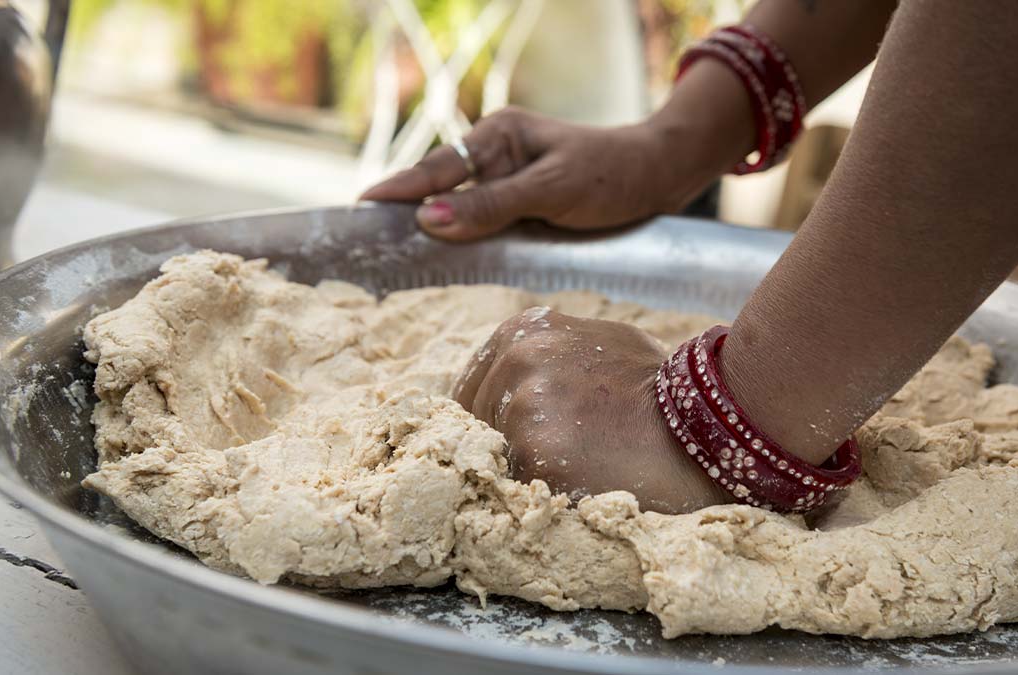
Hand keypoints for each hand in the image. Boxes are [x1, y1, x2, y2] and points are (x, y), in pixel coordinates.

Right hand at [360, 107, 698, 240]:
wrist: (659, 178)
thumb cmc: (610, 176)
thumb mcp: (549, 191)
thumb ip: (489, 208)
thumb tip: (426, 222)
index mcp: (498, 135)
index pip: (436, 168)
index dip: (397, 191)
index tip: (358, 209)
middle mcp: (497, 154)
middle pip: (440, 190)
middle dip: (407, 214)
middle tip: (364, 246)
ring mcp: (508, 180)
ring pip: (460, 211)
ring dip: (436, 233)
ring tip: (392, 256)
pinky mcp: (523, 204)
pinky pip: (483, 224)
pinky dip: (465, 240)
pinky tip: (445, 257)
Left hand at [454, 308, 726, 513]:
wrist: (705, 422)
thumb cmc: (660, 390)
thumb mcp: (600, 346)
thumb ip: (550, 358)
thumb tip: (518, 387)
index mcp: (522, 332)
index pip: (472, 392)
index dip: (494, 424)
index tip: (519, 445)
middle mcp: (516, 359)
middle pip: (476, 425)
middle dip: (505, 448)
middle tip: (556, 463)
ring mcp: (523, 404)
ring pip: (495, 458)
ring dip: (522, 473)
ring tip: (575, 474)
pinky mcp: (536, 450)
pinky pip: (519, 486)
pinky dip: (539, 496)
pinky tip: (578, 490)